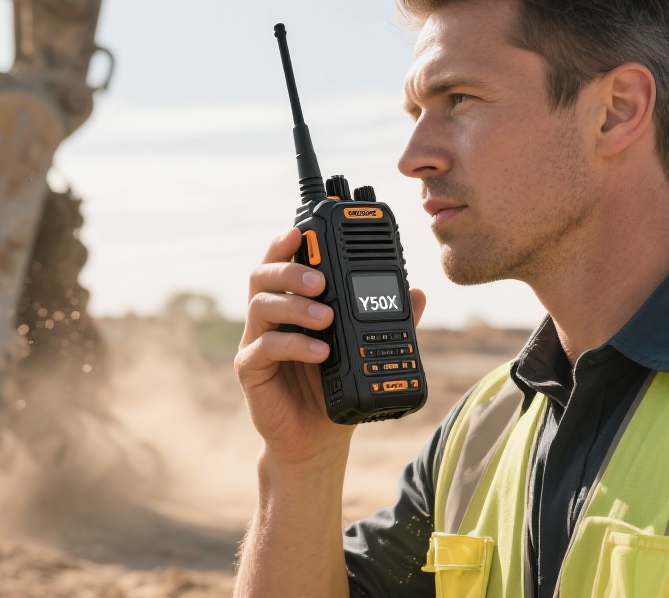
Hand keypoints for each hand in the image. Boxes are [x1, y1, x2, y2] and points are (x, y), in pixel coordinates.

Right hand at [235, 228, 425, 465]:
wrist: (317, 438)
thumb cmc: (334, 386)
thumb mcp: (364, 349)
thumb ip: (387, 319)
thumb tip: (417, 293)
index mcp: (292, 302)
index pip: (282, 261)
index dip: (287, 241)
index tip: (303, 230)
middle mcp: (270, 316)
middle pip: (262, 275)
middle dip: (289, 270)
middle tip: (321, 281)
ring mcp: (257, 341)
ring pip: (260, 305)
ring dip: (294, 305)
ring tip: (327, 318)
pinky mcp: (251, 370)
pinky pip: (263, 348)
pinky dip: (293, 344)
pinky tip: (320, 351)